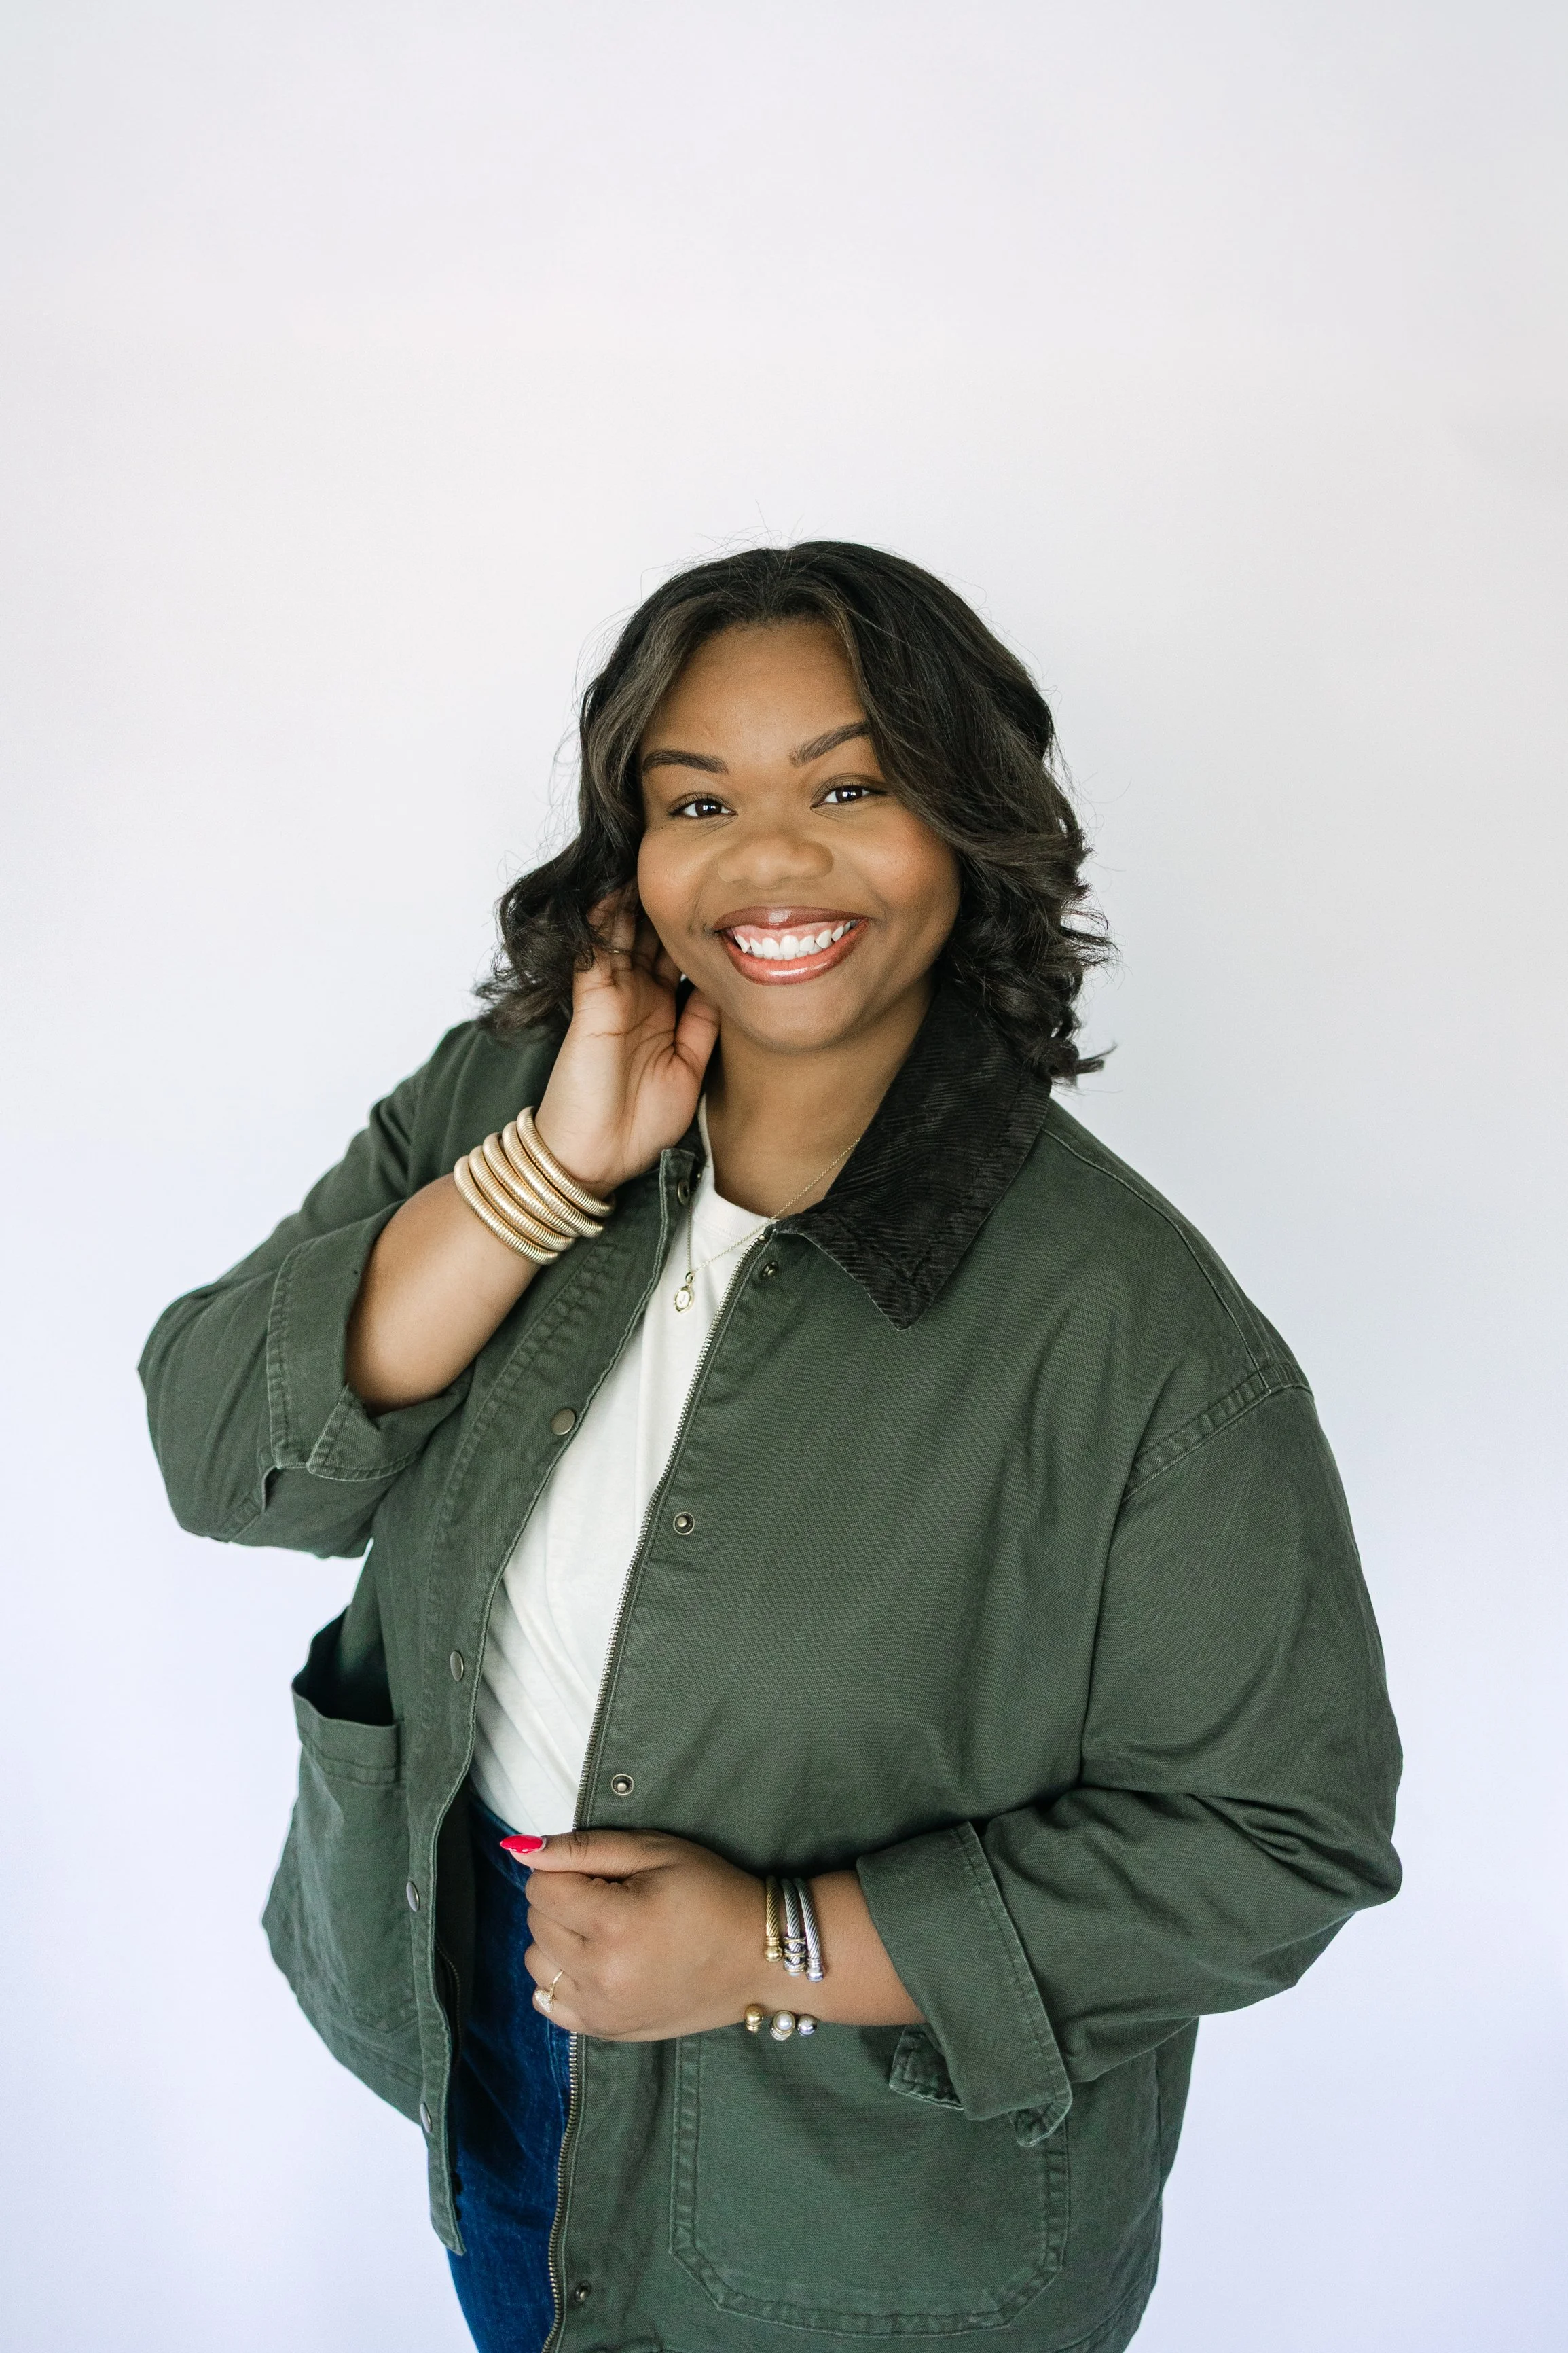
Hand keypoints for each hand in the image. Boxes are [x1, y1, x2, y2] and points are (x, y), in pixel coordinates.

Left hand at [519, 1828, 765, 2040]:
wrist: (758, 1958)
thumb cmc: (712, 1893)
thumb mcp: (656, 1852)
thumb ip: (583, 1848)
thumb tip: (519, 1848)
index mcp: (614, 1924)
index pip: (541, 1887)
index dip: (567, 1869)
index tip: (605, 1872)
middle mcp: (600, 1975)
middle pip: (536, 1922)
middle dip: (563, 1899)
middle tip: (612, 1896)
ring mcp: (601, 2011)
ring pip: (536, 1962)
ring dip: (558, 1938)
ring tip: (605, 1929)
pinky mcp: (605, 2031)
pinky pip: (548, 2001)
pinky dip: (561, 1977)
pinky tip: (597, 1961)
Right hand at [532, 888, 719, 1197]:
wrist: (594, 1157)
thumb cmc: (639, 1124)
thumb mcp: (689, 1069)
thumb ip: (703, 1026)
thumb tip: (723, 987)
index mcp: (662, 1011)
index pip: (681, 956)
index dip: (699, 926)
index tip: (728, 894)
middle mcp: (638, 996)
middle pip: (654, 935)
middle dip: (671, 902)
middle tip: (694, 859)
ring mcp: (612, 996)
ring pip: (626, 934)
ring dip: (639, 899)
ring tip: (657, 859)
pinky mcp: (591, 1002)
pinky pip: (597, 952)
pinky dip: (607, 922)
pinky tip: (621, 891)